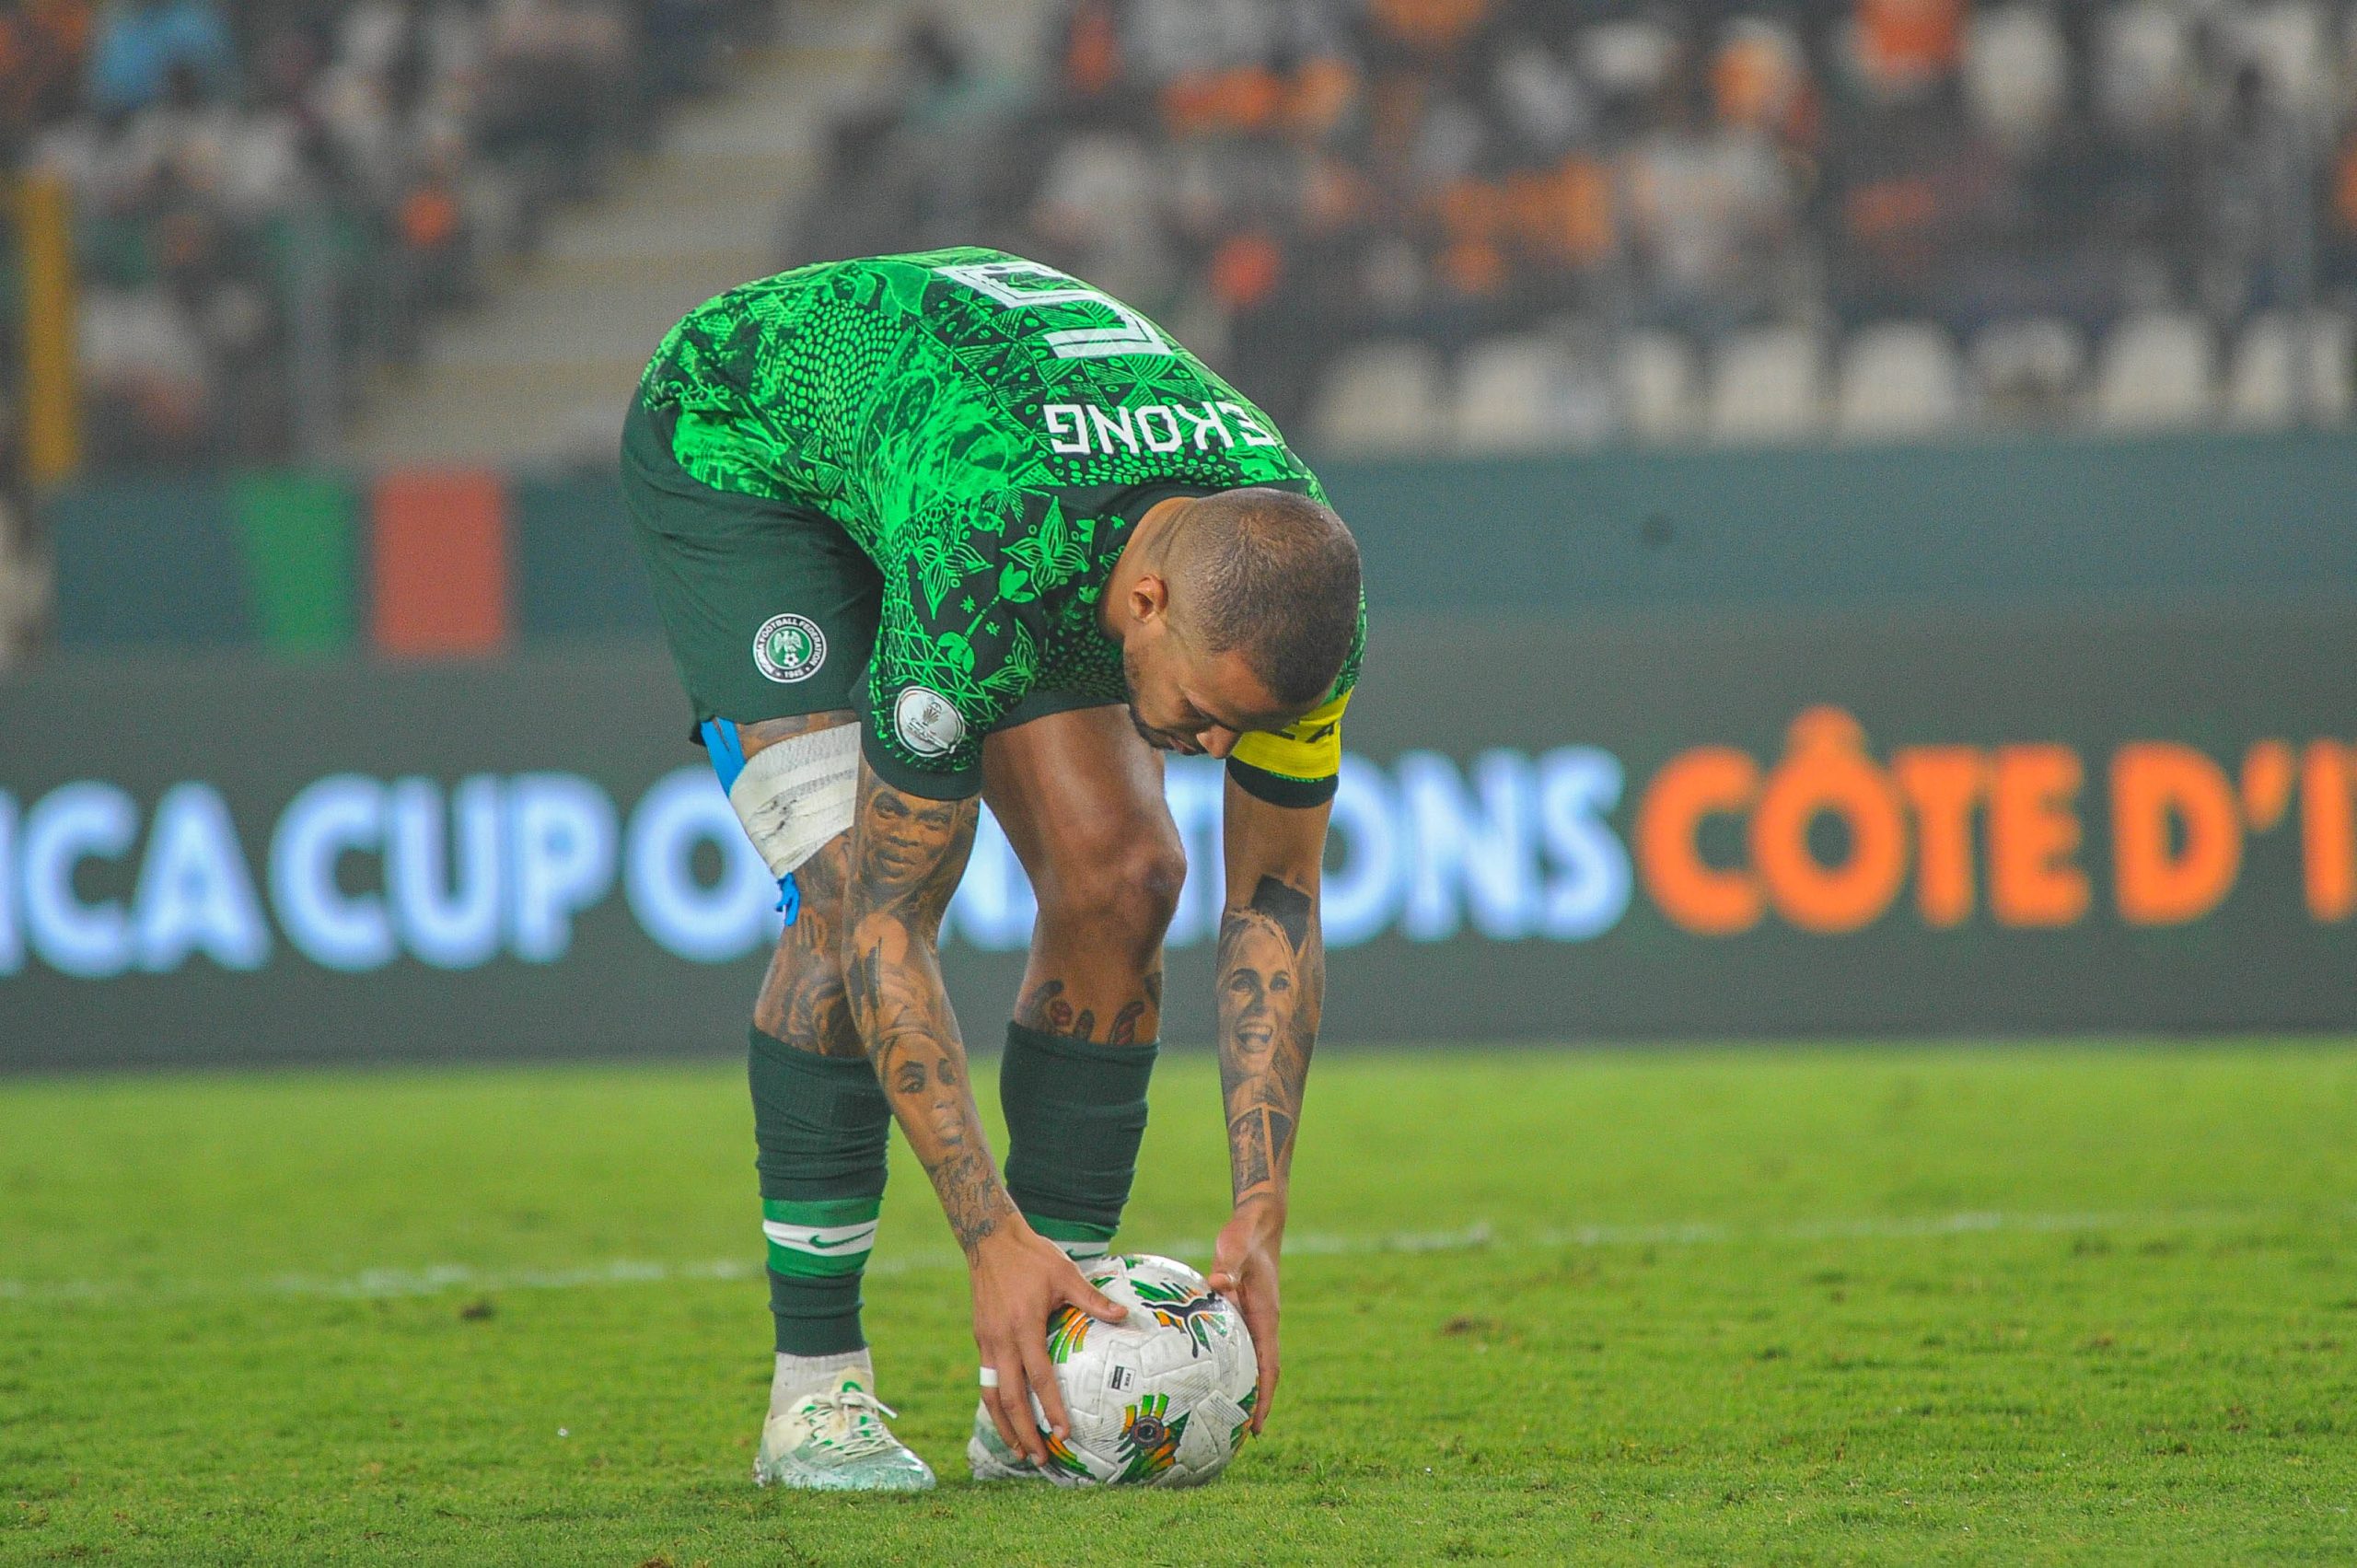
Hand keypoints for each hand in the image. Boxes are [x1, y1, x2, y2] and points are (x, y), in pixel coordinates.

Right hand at [968, 1225, 1126, 1464]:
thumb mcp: (1065, 1274)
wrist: (990, 1240)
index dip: (1050, 1407)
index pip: (1038, 1377)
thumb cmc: (1033, 1256)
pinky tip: (1007, 1417)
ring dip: (1004, 1426)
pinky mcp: (980, 1338)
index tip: (1063, 1432)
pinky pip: (985, 1379)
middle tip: (1040, 1459)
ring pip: (989, 1395)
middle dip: (1023, 1431)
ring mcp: (986, 1341)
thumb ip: (1092, 1299)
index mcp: (1023, 1327)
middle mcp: (1000, 1340)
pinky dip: (994, 1403)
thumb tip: (1124, 1317)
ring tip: (1020, 1451)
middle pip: (1008, 1397)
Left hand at [1209, 1197, 1284, 1434]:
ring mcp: (1253, 1320)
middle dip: (1255, 1405)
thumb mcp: (1234, 1248)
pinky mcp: (1240, 1313)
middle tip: (1238, 1437)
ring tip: (1222, 1419)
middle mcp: (1262, 1324)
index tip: (1258, 1427)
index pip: (1269, 1367)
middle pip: (1262, 1374)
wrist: (1258, 1224)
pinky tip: (1205, 1377)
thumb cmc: (1245, 1236)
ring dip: (1242, 1390)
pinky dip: (1227, 1367)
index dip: (1265, 1398)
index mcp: (1266, 1317)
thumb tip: (1217, 1285)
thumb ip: (1227, 1267)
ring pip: (1249, 1363)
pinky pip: (1235, 1348)